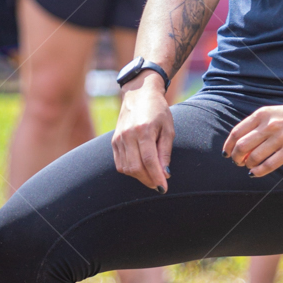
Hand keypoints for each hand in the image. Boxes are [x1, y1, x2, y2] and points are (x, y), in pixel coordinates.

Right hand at [112, 72, 173, 190]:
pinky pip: (119, 164)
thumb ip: (165, 152)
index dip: (156, 177)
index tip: (164, 188)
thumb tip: (165, 174)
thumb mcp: (168, 128)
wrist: (139, 93)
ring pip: (126, 168)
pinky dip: (130, 171)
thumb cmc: (158, 110)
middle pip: (136, 167)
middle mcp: (128, 135)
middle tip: (159, 185)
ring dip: (140, 177)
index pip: (149, 161)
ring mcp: (118, 138)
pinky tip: (141, 169)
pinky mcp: (114, 141)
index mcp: (144, 130)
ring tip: (152, 176)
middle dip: (148, 180)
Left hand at [224, 98, 282, 175]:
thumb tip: (238, 147)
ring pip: (254, 157)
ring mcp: (281, 137)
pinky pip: (269, 165)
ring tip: (249, 166)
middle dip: (236, 158)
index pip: (237, 133)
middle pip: (242, 147)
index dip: (228, 146)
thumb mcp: (271, 114)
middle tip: (238, 162)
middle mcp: (269, 125)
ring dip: (248, 165)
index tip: (227, 154)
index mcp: (262, 115)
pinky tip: (255, 173)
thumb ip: (255, 126)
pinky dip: (258, 172)